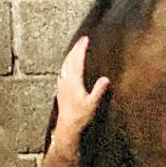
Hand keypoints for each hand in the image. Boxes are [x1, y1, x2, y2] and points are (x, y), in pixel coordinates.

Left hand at [51, 35, 109, 157]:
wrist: (67, 127)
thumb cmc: (80, 116)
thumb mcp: (92, 104)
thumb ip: (99, 90)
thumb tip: (106, 79)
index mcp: (74, 81)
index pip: (77, 60)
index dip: (81, 49)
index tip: (85, 39)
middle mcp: (66, 80)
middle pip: (69, 59)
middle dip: (75, 48)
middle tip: (81, 40)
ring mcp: (62, 84)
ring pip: (64, 65)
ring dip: (70, 55)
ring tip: (75, 49)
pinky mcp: (60, 90)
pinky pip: (62, 72)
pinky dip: (66, 65)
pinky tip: (66, 67)